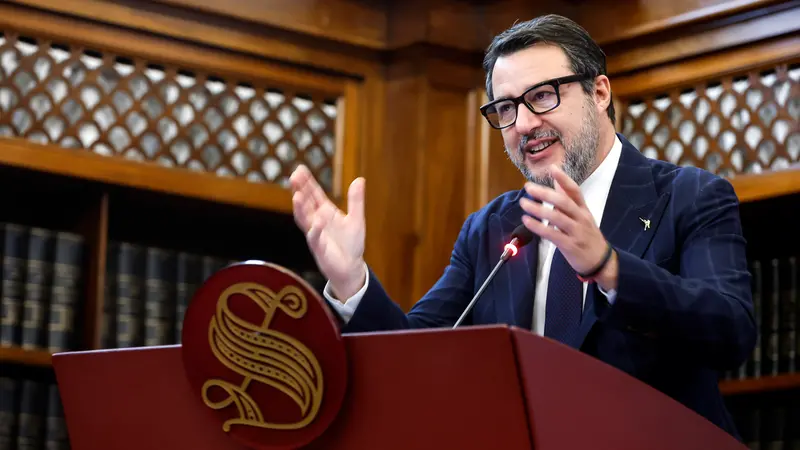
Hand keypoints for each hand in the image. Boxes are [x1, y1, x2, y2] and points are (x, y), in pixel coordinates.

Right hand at [290, 164, 366, 299]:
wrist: (350, 267)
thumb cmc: (351, 243)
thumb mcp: (356, 219)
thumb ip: (356, 200)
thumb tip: (360, 179)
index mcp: (325, 211)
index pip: (314, 194)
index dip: (307, 182)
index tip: (299, 169)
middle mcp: (317, 220)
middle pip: (305, 203)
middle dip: (299, 190)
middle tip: (294, 177)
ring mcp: (316, 234)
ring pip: (304, 219)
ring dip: (300, 208)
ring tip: (297, 196)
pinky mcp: (319, 248)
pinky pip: (315, 238)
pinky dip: (315, 229)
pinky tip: (317, 221)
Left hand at [519, 165, 617, 290]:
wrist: (600, 261)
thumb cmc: (587, 235)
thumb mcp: (582, 215)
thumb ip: (569, 199)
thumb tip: (557, 181)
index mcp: (583, 209)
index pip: (575, 191)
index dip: (564, 179)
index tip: (552, 168)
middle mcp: (581, 218)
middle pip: (563, 202)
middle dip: (544, 193)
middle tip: (528, 187)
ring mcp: (576, 232)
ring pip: (556, 217)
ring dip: (538, 209)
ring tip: (524, 203)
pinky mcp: (569, 245)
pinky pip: (552, 234)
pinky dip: (538, 227)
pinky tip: (527, 221)